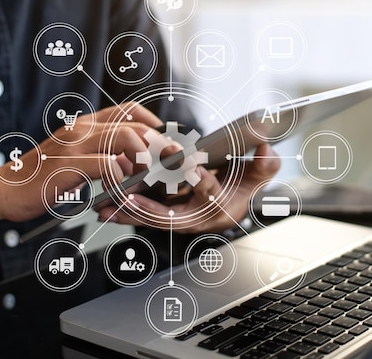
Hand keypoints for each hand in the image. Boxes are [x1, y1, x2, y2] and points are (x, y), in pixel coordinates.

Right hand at [0, 102, 161, 227]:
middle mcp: (81, 128)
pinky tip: (119, 188)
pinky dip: (121, 177)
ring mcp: (74, 144)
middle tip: (173, 161)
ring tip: (144, 177)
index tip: (166, 140)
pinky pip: (107, 164)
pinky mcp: (68, 164)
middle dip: (160, 143)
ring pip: (125, 138)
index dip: (153, 122)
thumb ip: (104, 157)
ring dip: (143, 159)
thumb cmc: (40, 178)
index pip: (129, 110)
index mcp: (85, 125)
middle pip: (134, 124)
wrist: (4, 189)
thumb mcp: (77, 161)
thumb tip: (134, 164)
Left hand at [96, 144, 280, 232]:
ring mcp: (178, 220)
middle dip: (149, 207)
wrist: (231, 200)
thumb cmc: (241, 186)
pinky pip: (142, 218)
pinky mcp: (163, 217)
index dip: (203, 182)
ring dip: (128, 212)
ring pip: (150, 219)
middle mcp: (198, 218)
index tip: (192, 168)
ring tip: (106, 207)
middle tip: (130, 197)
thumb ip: (265, 164)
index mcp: (221, 208)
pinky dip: (124, 213)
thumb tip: (267, 150)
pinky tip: (104, 209)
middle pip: (171, 216)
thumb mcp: (258, 174)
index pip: (212, 195)